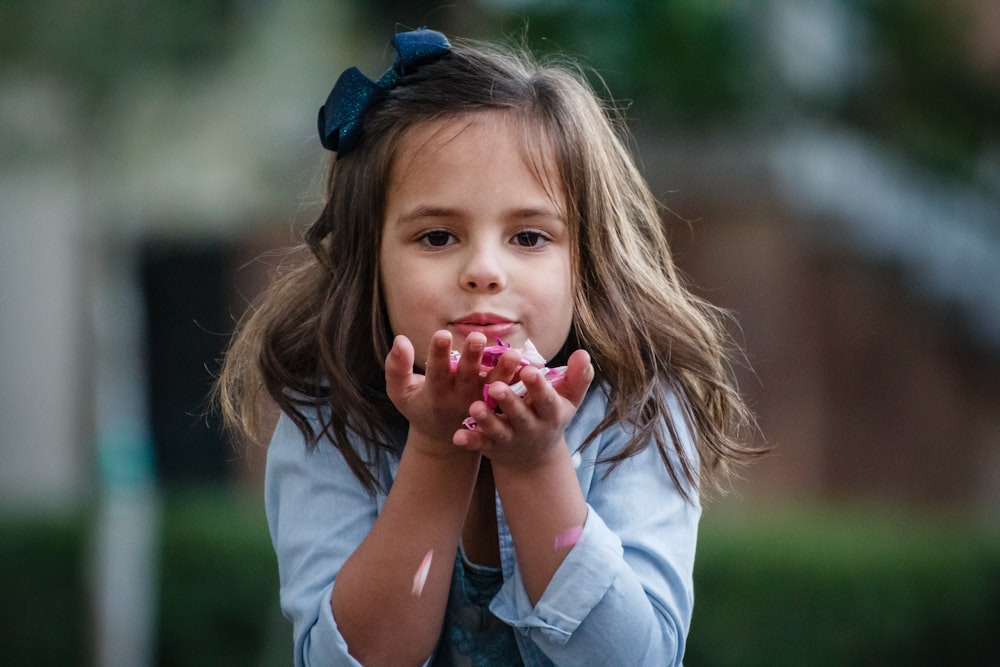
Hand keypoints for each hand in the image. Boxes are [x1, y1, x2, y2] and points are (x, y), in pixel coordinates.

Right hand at [384, 331, 521, 452]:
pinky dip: (519, 383)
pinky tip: (530, 366)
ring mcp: (480, 404)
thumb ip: (396, 367)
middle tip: (478, 336)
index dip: (438, 354)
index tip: (441, 333)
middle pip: (467, 377)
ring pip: (493, 388)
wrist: (443, 440)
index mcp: (435, 393)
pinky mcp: (496, 408)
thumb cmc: (419, 406)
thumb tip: (400, 339)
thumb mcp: (400, 392)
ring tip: (513, 354)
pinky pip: (509, 395)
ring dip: (503, 372)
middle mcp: (459, 399)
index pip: (436, 372)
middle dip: (472, 357)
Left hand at [453, 349, 593, 471]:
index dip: (538, 386)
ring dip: (486, 420)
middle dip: (509, 402)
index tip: (528, 370)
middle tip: (495, 386)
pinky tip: (457, 436)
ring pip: (498, 430)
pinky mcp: (492, 447)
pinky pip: (480, 445)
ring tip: (474, 406)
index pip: (546, 399)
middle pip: (519, 415)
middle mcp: (531, 427)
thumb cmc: (551, 416)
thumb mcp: (569, 400)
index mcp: (550, 413)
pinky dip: (470, 441)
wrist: (535, 458)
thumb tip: (583, 353)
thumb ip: (578, 377)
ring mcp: (510, 439)